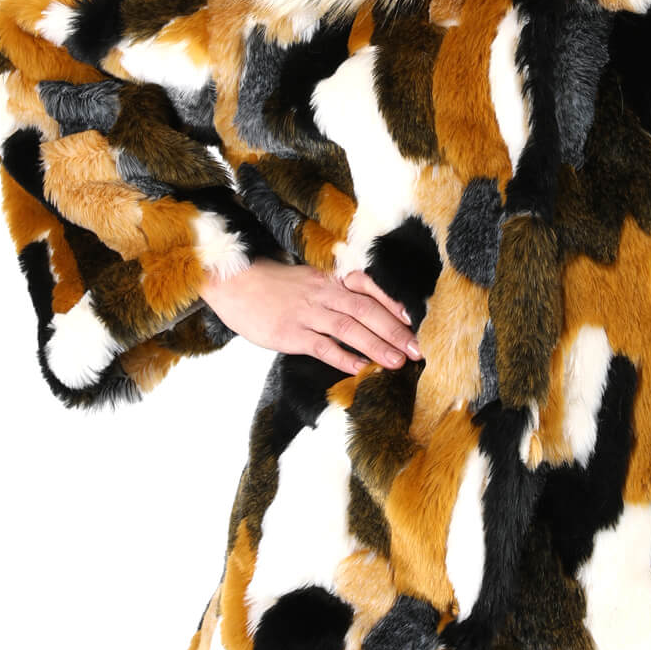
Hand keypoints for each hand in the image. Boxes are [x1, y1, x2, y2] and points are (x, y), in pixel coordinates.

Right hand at [198, 260, 421, 372]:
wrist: (233, 284)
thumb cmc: (273, 286)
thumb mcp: (308, 281)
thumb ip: (334, 294)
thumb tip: (365, 312)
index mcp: (330, 281)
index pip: (369, 289)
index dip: (393, 304)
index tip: (414, 321)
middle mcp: (323, 294)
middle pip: (366, 310)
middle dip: (395, 331)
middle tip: (417, 349)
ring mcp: (307, 313)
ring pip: (349, 328)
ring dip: (376, 346)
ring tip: (397, 362)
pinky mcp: (290, 333)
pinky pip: (322, 345)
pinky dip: (343, 357)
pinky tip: (360, 368)